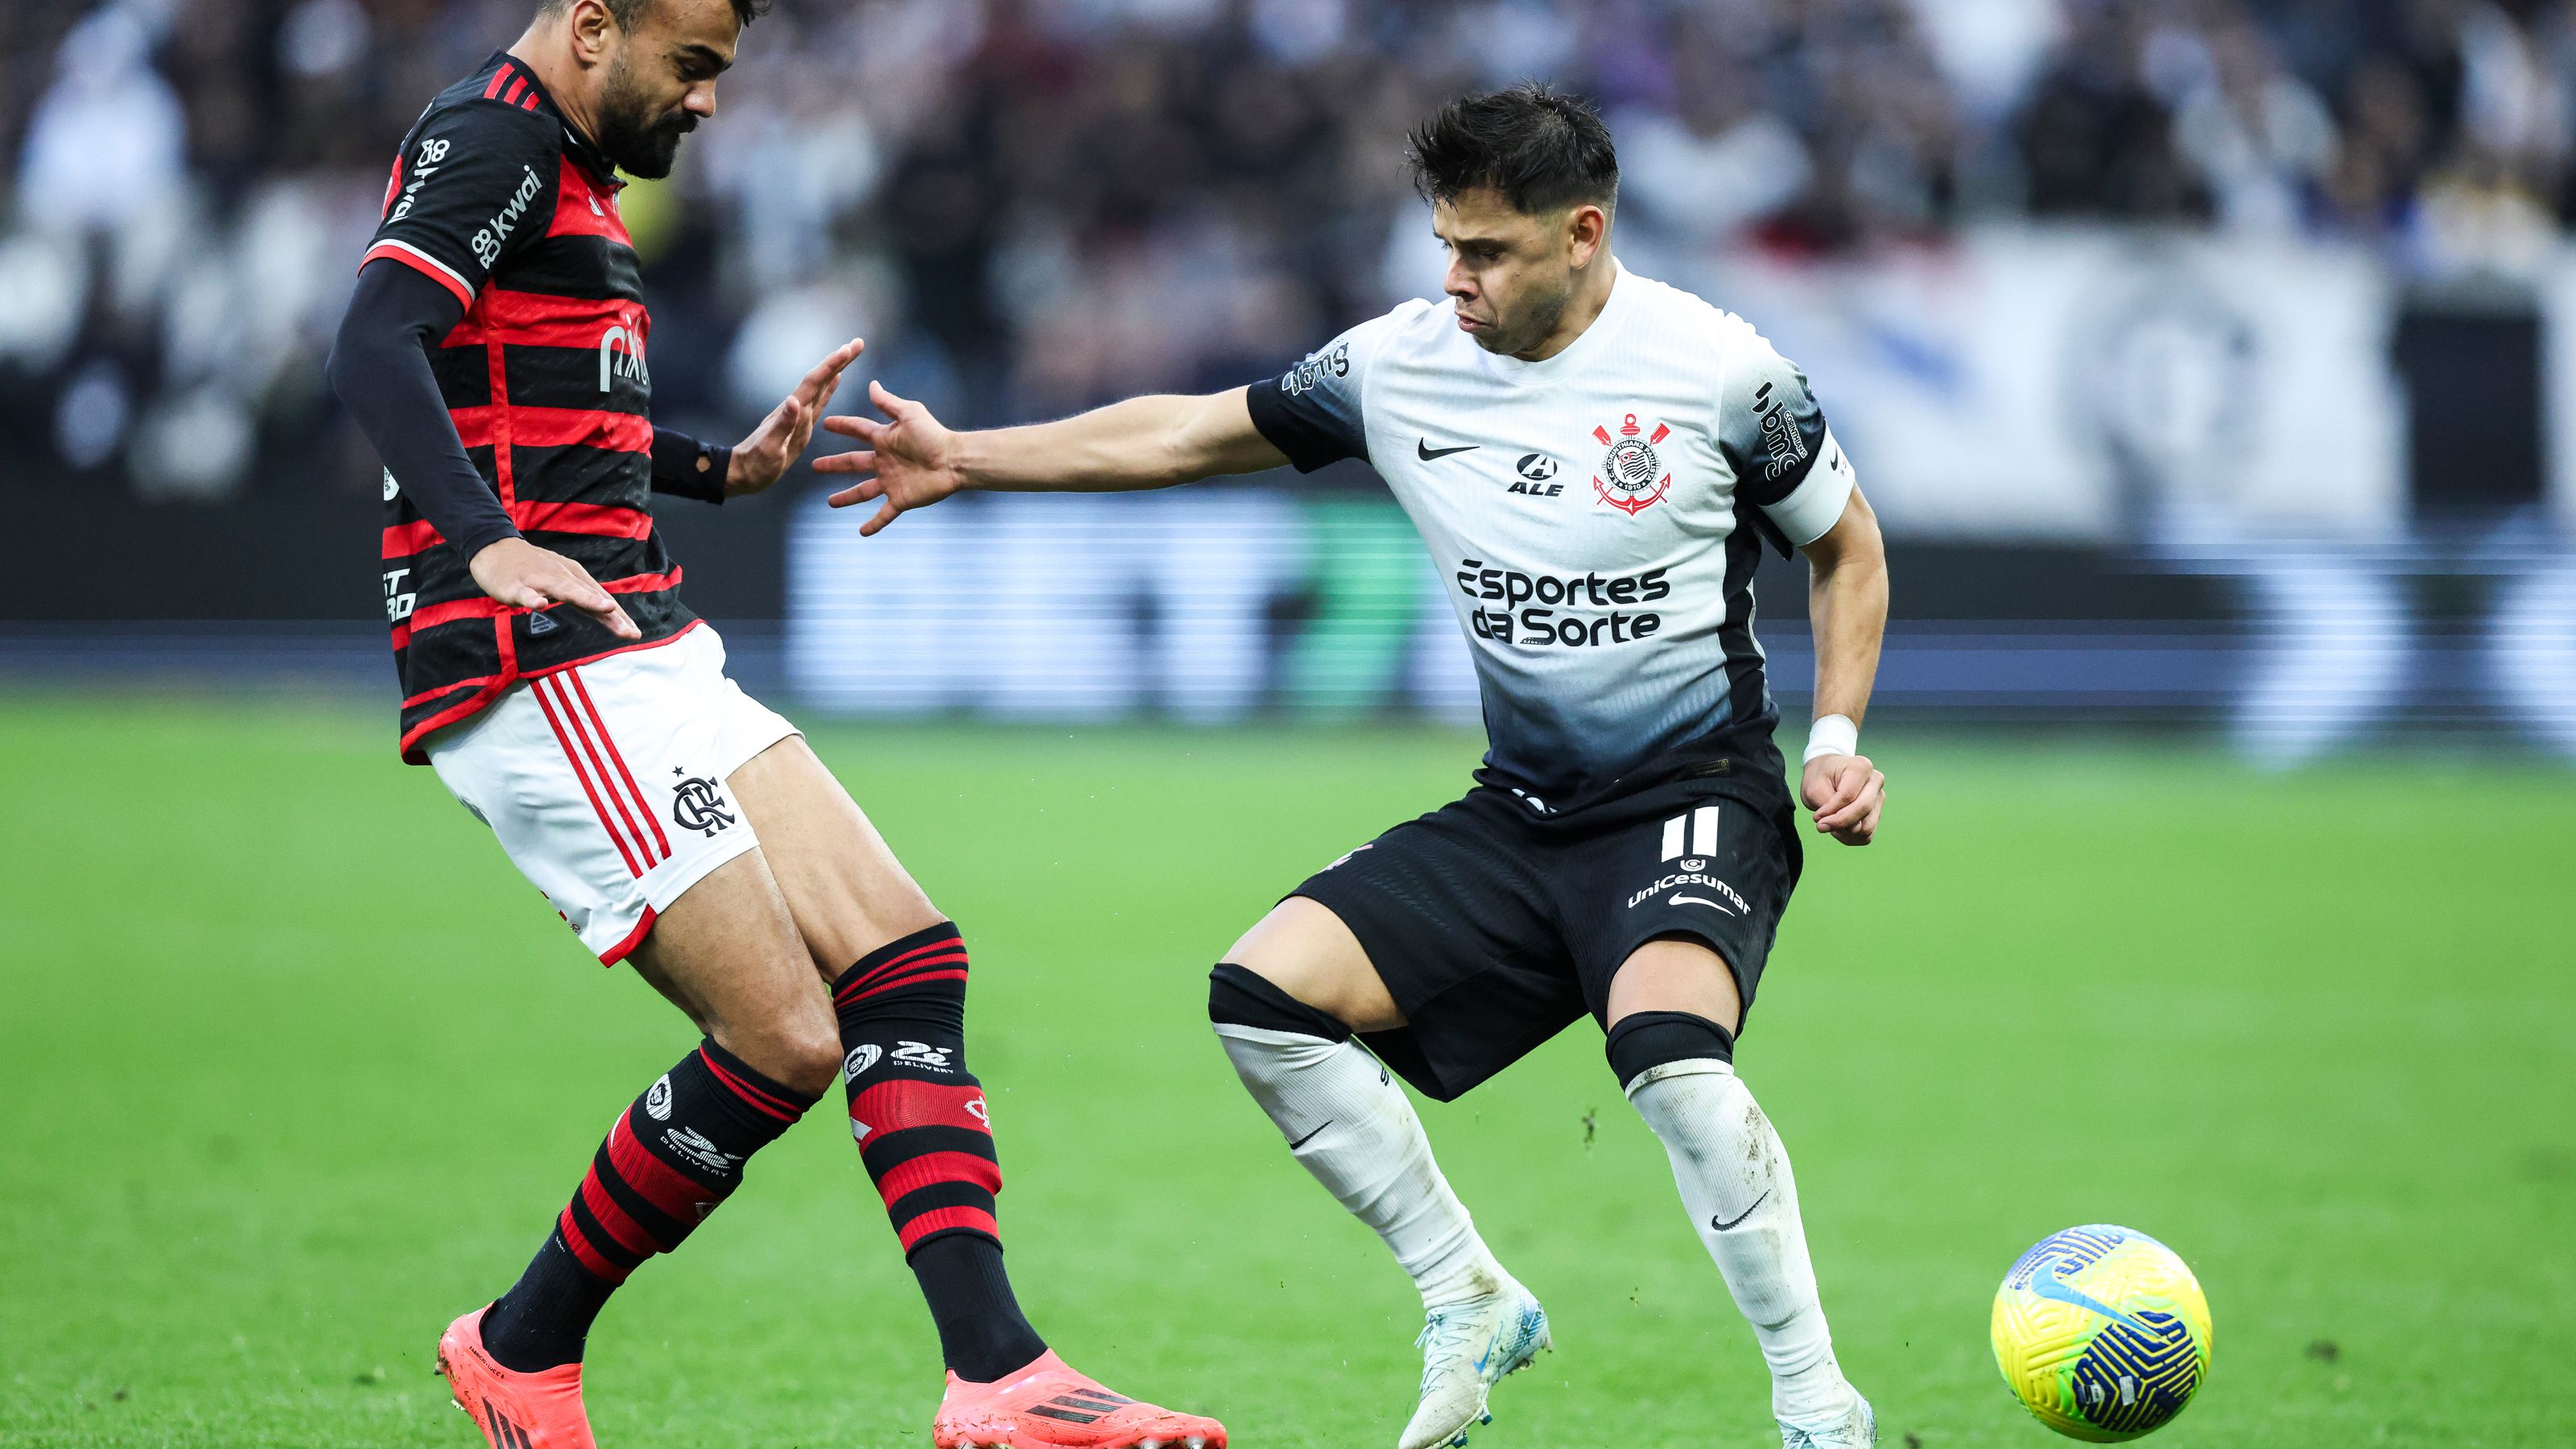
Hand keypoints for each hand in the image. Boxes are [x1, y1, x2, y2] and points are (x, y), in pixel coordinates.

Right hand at [470, 537, 639, 639]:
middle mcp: (562, 577)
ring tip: (606, 608)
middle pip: (590, 596)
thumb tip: (612, 613)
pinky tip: (539, 605)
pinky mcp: (516, 585)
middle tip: (630, 632)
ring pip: (565, 590)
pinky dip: (532, 598)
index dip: (618, 617)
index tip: (635, 634)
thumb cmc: (533, 569)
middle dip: (612, 614)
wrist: (495, 549)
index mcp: (574, 578)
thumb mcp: (563, 582)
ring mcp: (539, 580)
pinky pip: (525, 593)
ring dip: (586, 599)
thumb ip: (584, 599)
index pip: (600, 599)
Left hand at [727, 337, 864, 496]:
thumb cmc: (756, 465)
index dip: (830, 366)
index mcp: (793, 413)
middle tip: (858, 343)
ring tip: (850, 354)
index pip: (814, 383)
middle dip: (839, 360)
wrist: (742, 472)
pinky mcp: (801, 424)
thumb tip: (793, 400)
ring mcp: (799, 416)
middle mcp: (797, 409)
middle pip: (820, 378)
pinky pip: (819, 401)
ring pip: (821, 386)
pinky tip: (835, 380)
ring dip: (836, 369)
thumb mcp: (769, 448)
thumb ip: (782, 425)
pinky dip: (829, 388)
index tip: (847, 349)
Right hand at [813, 379, 964, 535]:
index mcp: (885, 439)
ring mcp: (891, 482)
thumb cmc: (934, 435)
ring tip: (830, 503)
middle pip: (853, 463)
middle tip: (814, 466)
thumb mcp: (909, 414)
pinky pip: (883, 514)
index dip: (842, 426)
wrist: (954, 461)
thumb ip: (888, 403)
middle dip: (834, 464)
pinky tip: (861, 532)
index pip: (858, 430)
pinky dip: (873, 524)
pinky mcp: (901, 500)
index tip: (825, 423)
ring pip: (862, 491)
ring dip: (846, 497)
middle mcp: (884, 461)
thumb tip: (872, 384)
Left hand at [1800, 754, 1883, 845]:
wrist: (1826, 773)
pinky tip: (1838, 829)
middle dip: (1840, 823)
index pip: (1849, 796)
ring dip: (1845, 831)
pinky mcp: (1877, 813)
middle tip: (1821, 825)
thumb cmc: (1820, 777)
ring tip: (1829, 823)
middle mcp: (1875, 781)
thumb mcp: (1814, 789)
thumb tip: (1851, 829)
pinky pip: (1867, 835)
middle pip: (1863, 809)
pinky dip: (1850, 837)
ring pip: (1867, 826)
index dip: (1831, 812)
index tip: (1816, 818)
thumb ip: (1830, 807)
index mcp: (1861, 767)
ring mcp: (1879, 798)